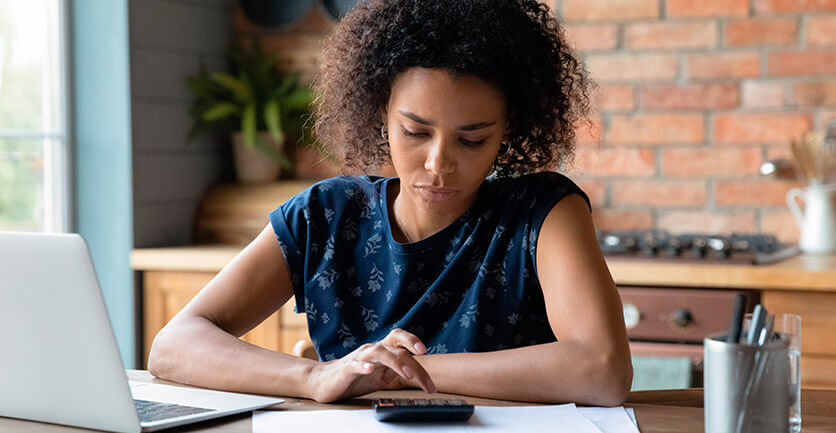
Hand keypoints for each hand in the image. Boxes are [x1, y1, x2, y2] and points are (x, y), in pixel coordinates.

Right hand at [305, 328, 435, 402]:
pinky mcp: (346, 369)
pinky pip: (355, 365)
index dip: (412, 340)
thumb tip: (420, 373)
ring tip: (407, 373)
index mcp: (382, 350)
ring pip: (379, 352)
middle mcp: (372, 350)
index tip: (425, 350)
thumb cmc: (355, 377)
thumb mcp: (382, 375)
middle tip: (422, 356)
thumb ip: (398, 371)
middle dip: (411, 353)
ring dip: (395, 362)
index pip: (399, 339)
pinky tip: (370, 369)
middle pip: (394, 345)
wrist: (325, 382)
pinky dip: (363, 366)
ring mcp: (359, 358)